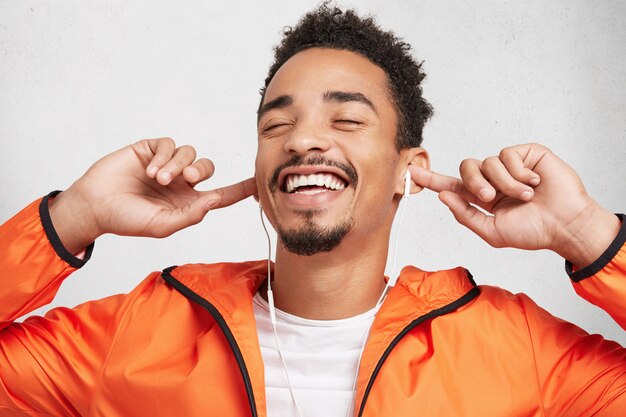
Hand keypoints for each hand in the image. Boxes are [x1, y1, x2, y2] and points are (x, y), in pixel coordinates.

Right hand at [49, 138, 256, 253]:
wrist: (94, 205)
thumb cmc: (127, 220)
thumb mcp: (161, 225)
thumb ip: (190, 215)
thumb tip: (214, 202)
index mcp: (187, 202)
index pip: (220, 194)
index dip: (240, 189)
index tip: (259, 183)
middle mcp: (180, 182)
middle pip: (207, 167)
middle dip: (200, 170)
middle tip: (185, 178)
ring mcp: (166, 165)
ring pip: (189, 153)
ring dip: (176, 165)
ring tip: (158, 179)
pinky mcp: (150, 150)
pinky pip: (169, 144)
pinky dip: (163, 156)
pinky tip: (150, 169)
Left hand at [411, 143, 619, 265]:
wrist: (564, 225)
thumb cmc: (533, 231)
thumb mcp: (492, 231)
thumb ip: (465, 215)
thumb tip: (443, 197)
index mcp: (482, 198)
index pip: (452, 186)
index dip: (432, 180)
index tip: (411, 174)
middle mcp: (493, 179)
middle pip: (466, 168)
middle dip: (474, 184)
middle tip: (491, 198)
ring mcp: (510, 166)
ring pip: (487, 163)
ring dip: (505, 183)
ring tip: (525, 196)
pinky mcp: (526, 154)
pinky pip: (507, 155)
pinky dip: (518, 172)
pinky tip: (534, 183)